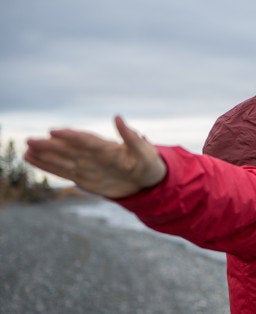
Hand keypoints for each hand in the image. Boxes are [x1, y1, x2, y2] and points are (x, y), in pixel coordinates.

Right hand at [24, 116, 166, 198]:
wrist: (148, 179)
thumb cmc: (149, 162)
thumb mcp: (144, 151)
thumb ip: (131, 137)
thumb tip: (118, 117)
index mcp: (108, 148)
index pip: (86, 140)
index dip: (71, 135)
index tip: (54, 131)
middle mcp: (94, 155)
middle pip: (69, 149)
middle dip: (50, 145)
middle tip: (30, 141)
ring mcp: (88, 166)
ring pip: (62, 160)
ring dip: (45, 156)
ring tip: (26, 150)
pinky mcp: (84, 177)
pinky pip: (63, 172)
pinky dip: (48, 167)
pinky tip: (31, 159)